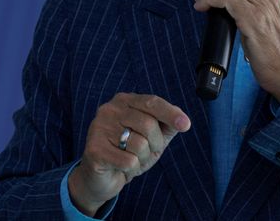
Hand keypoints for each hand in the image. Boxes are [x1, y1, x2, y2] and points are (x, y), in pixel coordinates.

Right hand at [68, 93, 190, 215]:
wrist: (101, 178)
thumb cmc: (129, 153)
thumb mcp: (152, 138)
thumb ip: (167, 126)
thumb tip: (182, 121)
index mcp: (124, 101)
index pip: (152, 102)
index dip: (170, 113)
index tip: (185, 125)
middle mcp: (109, 110)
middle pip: (148, 124)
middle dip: (155, 143)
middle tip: (147, 152)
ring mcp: (99, 128)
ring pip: (139, 144)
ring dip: (143, 159)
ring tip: (132, 160)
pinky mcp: (94, 150)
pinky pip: (129, 161)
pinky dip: (132, 169)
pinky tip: (122, 168)